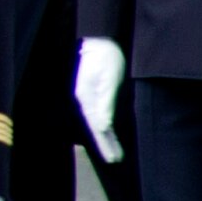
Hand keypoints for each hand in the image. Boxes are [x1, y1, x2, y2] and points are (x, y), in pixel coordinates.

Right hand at [75, 37, 125, 163]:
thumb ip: (105, 101)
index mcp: (87, 97)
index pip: (97, 126)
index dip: (105, 143)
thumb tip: (104, 124)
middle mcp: (86, 100)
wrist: (100, 40)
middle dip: (105, 144)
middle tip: (115, 159)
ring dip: (106, 138)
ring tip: (115, 153)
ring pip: (98, 122)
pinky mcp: (96, 94)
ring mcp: (90, 97)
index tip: (114, 157)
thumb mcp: (108, 77)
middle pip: (96, 127)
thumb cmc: (106, 56)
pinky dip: (106, 126)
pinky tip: (110, 132)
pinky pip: (101, 114)